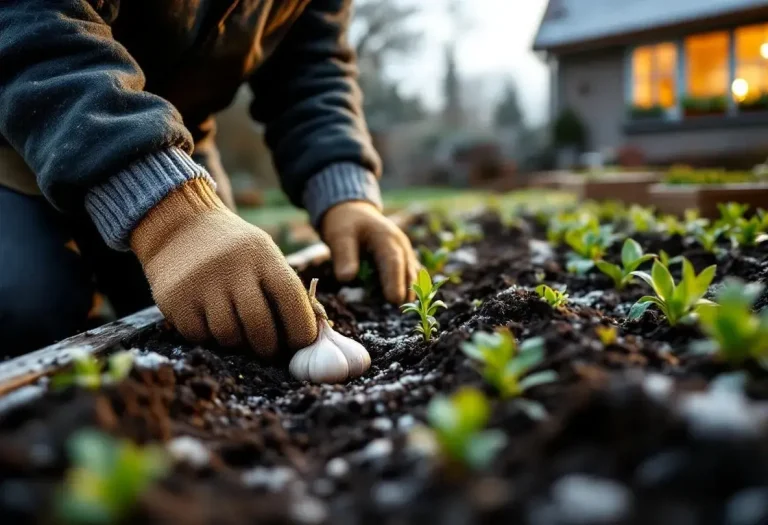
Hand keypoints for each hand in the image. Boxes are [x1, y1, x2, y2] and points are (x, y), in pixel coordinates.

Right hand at [130, 179, 317, 356]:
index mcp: (262, 256)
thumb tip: (308, 338)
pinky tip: (212, 324)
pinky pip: (200, 336)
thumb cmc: (235, 250)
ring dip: (238, 344)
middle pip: (259, 326)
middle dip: (269, 347)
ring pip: (229, 336)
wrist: (179, 225)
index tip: (301, 345)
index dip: (301, 330)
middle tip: (269, 351)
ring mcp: (201, 284)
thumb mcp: (264, 254)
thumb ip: (284, 290)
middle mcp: (232, 268)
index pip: (291, 300)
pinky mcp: (175, 301)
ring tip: (240, 334)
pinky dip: (210, 338)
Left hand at [321, 201, 417, 303]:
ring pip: (411, 271)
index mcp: (385, 237)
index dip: (394, 280)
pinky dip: (408, 284)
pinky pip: (408, 272)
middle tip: (404, 310)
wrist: (353, 212)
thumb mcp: (339, 236)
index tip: (394, 300)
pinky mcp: (401, 257)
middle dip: (407, 288)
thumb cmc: (345, 223)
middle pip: (407, 268)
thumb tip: (346, 278)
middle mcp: (399, 244)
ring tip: (408, 308)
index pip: (392, 261)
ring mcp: (403, 250)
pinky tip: (406, 299)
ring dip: (410, 288)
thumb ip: (344, 256)